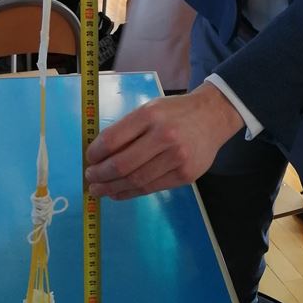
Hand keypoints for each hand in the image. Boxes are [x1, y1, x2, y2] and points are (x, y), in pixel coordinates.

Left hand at [85, 82, 244, 198]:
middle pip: (123, 164)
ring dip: (112, 188)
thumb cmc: (175, 112)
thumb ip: (128, 128)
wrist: (213, 117)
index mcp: (150, 115)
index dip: (96, 153)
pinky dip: (130, 193)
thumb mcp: (150, 109)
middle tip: (90, 178)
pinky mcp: (185, 175)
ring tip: (99, 190)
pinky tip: (118, 192)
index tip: (89, 159)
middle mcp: (164, 136)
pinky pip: (151, 188)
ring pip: (136, 180)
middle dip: (101, 175)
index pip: (114, 139)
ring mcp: (177, 158)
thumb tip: (100, 153)